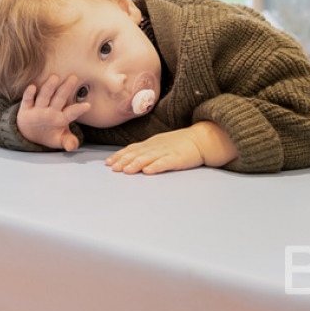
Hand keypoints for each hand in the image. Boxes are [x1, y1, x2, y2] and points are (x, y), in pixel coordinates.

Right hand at [16, 74, 89, 150]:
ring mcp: (39, 108)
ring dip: (49, 87)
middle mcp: (51, 110)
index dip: (78, 110)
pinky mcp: (26, 109)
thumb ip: (68, 142)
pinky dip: (29, 94)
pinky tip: (33, 87)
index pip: (71, 113)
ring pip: (44, 96)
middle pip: (59, 99)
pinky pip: (27, 100)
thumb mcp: (59, 140)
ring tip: (54, 78)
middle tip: (73, 78)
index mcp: (61, 118)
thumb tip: (72, 147)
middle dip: (65, 89)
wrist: (30, 134)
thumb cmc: (49, 134)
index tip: (88, 106)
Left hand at [105, 122, 237, 174]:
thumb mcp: (159, 144)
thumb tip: (129, 158)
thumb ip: (146, 150)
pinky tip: (148, 171)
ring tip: (126, 170)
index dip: (119, 155)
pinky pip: (165, 162)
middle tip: (113, 168)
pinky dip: (156, 166)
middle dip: (123, 161)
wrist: (201, 139)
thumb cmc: (179, 143)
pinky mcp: (177, 158)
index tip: (108, 162)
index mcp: (151, 143)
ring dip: (135, 164)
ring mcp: (166, 151)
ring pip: (148, 157)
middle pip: (137, 153)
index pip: (131, 149)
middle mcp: (156, 146)